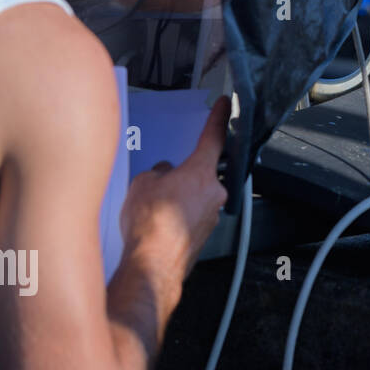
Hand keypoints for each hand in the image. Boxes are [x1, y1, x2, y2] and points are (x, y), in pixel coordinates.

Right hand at [119, 96, 229, 275]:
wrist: (153, 264)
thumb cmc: (150, 224)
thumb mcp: (143, 183)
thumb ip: (158, 172)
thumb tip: (164, 176)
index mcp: (202, 172)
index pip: (213, 137)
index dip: (219, 118)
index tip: (226, 105)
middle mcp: (214, 192)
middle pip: (200, 173)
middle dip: (182, 176)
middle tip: (159, 186)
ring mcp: (212, 215)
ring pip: (194, 196)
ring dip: (178, 198)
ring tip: (152, 211)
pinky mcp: (203, 234)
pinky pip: (190, 216)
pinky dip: (176, 217)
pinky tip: (156, 225)